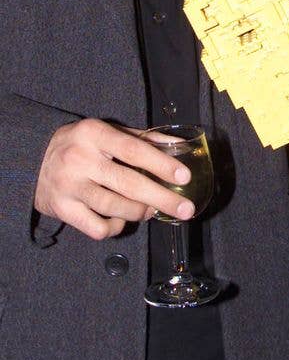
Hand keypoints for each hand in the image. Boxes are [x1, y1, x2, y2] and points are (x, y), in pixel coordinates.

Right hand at [34, 118, 195, 240]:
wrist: (32, 159)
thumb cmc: (80, 144)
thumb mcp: (107, 132)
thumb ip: (141, 138)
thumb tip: (177, 146)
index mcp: (95, 134)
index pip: (134, 150)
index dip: (162, 164)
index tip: (184, 177)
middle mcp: (81, 159)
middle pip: (129, 184)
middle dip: (162, 198)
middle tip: (185, 209)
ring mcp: (70, 187)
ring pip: (115, 208)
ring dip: (140, 212)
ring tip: (152, 210)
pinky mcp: (62, 210)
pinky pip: (97, 228)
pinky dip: (115, 227)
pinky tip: (121, 220)